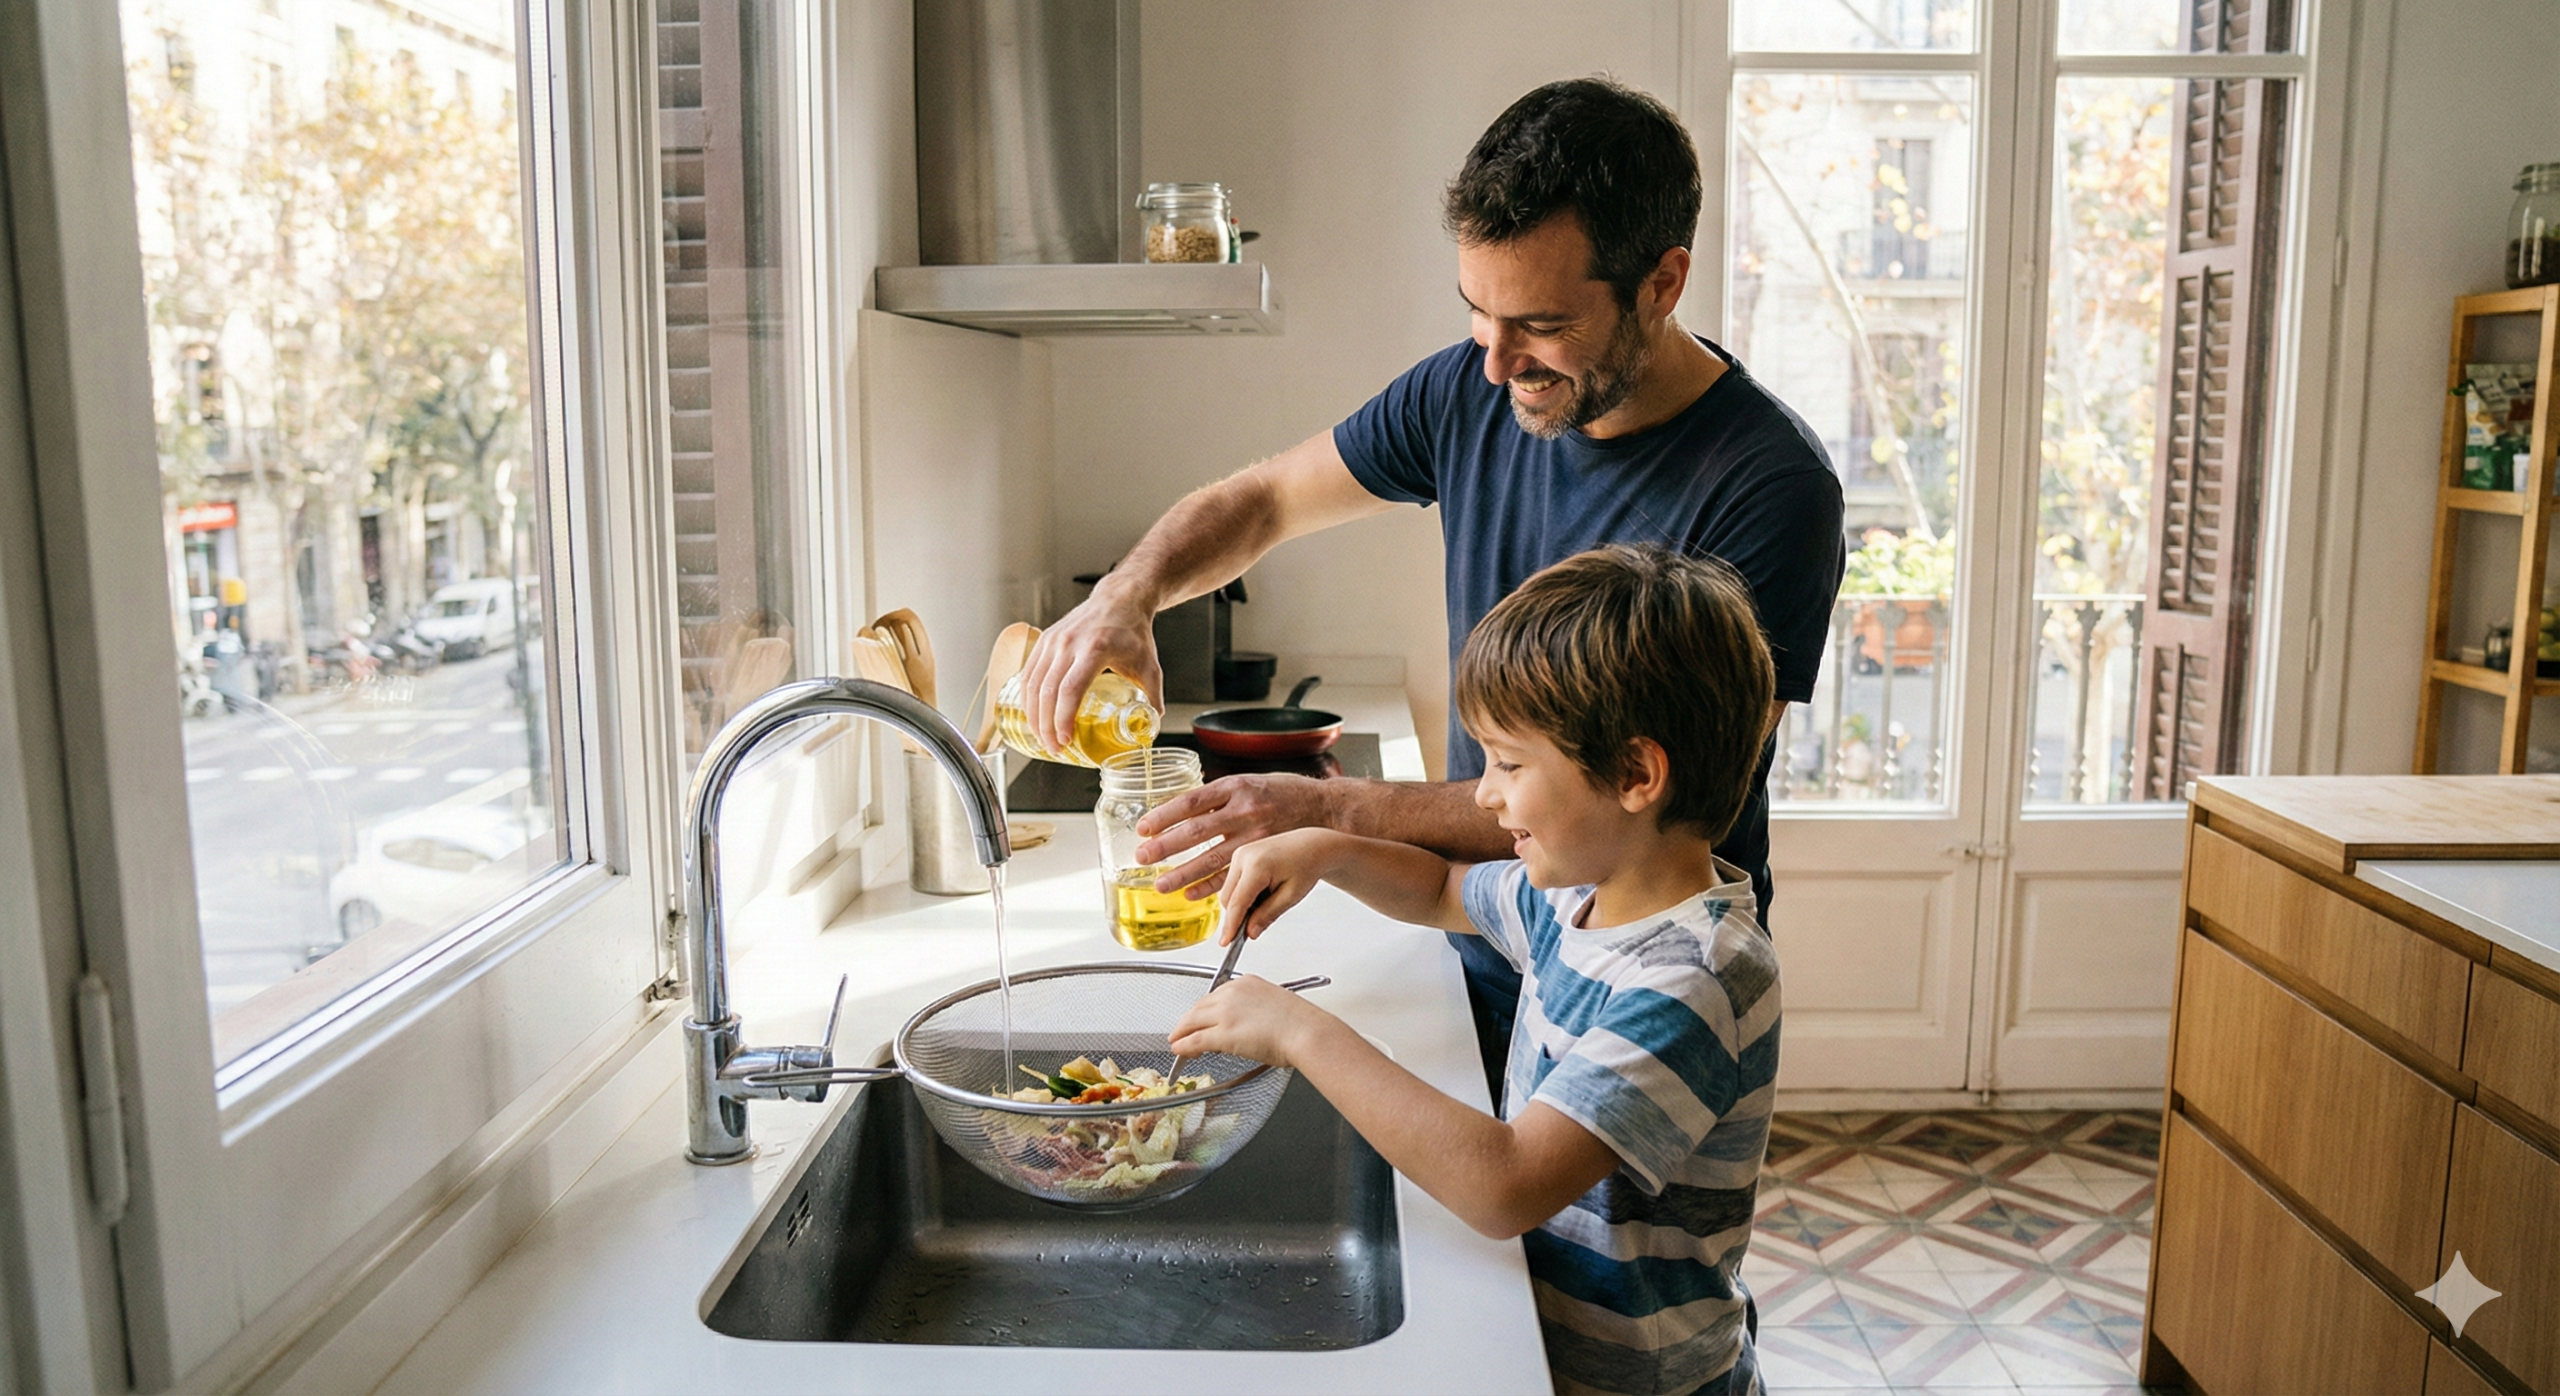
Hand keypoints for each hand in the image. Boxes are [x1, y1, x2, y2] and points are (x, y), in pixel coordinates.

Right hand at [1020, 579, 1161, 753]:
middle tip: (1054, 748)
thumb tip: (1151, 726)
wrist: (1119, 599)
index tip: (1066, 740)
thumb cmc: (1133, 632)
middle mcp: (1069, 644)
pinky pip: (1029, 673)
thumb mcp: (1149, 666)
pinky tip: (1033, 714)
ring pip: (1033, 684)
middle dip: (1046, 726)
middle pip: (1047, 692)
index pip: (1071, 689)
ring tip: (1043, 737)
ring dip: (1033, 715)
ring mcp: (1053, 640)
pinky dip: (1027, 698)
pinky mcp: (1045, 640)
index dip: (1063, 718)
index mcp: (1095, 649)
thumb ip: (1152, 697)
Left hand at [1134, 773, 1336, 894]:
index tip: (1143, 827)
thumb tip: (1180, 809)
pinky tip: (1191, 893)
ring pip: (1212, 858)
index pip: (1191, 802)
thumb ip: (1217, 797)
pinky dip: (1210, 886)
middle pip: (1196, 831)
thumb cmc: (1282, 793)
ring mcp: (1254, 835)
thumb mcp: (1247, 782)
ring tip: (1162, 884)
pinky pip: (1233, 875)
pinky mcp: (1264, 855)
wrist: (1323, 807)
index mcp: (1235, 787)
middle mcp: (1244, 810)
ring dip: (1183, 874)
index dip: (1164, 815)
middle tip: (1142, 857)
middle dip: (1166, 846)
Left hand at [1167, 975, 1330, 1068]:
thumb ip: (1253, 1011)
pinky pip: (1195, 1039)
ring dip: (1182, 1033)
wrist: (1307, 1033)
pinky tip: (1179, 1051)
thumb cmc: (1300, 1024)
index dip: (1203, 1011)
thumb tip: (1243, 1027)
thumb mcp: (1273, 1006)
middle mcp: (1232, 993)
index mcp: (1246, 983)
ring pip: (1192, 1021)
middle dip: (1189, 1021)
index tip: (1200, 1019)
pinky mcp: (1223, 1033)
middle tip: (1182, 1032)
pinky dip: (1183, 1046)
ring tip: (1178, 1042)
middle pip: (1199, 1006)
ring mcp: (1226, 1012)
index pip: (1215, 995)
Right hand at [1211, 827, 1337, 944]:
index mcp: (1257, 865)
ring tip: (1269, 897)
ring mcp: (1239, 853)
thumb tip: (1249, 932)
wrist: (1311, 845)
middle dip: (1239, 914)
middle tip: (1262, 918)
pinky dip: (1243, 893)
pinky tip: (1263, 890)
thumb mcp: (1291, 896)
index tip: (1225, 942)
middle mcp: (1244, 856)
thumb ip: (1267, 915)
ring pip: (1228, 892)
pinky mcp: (1239, 855)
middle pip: (1228, 899)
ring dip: (1242, 903)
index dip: (1231, 925)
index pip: (1238, 902)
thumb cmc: (1306, 866)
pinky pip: (1233, 883)